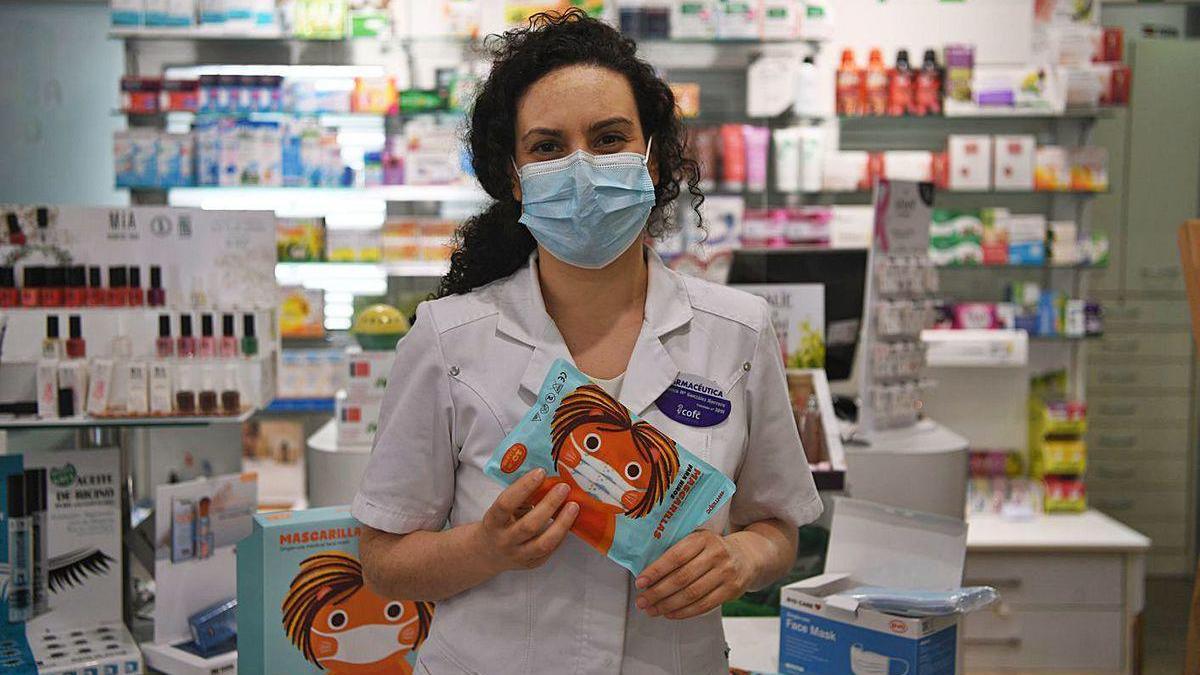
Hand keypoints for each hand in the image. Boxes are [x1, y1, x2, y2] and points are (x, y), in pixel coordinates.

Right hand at [476, 468, 578, 572]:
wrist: (488, 553)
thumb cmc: (499, 523)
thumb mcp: (501, 509)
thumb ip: (519, 497)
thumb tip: (545, 476)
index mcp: (493, 522)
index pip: (506, 504)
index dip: (523, 487)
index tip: (540, 472)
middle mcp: (504, 541)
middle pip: (529, 525)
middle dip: (549, 505)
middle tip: (564, 488)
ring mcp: (518, 555)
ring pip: (544, 543)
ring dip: (562, 523)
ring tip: (574, 506)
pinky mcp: (531, 563)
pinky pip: (550, 550)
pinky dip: (561, 534)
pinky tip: (569, 521)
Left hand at [634, 530, 752, 619]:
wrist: (746, 557)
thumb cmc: (711, 550)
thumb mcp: (697, 541)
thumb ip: (676, 552)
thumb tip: (647, 575)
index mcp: (702, 538)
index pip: (675, 556)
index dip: (656, 571)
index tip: (640, 582)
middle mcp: (716, 553)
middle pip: (682, 578)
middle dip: (658, 592)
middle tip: (642, 601)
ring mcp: (726, 572)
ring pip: (692, 594)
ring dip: (668, 605)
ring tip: (652, 610)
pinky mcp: (731, 590)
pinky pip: (704, 605)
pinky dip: (684, 612)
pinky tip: (670, 613)